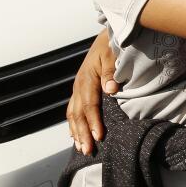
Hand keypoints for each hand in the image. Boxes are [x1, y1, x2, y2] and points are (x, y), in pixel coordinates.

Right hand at [67, 30, 119, 154]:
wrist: (105, 36)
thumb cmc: (111, 45)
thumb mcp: (113, 55)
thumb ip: (112, 72)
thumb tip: (111, 90)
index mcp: (87, 79)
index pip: (89, 105)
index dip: (93, 122)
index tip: (99, 137)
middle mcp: (79, 86)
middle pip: (78, 114)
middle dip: (82, 134)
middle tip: (88, 150)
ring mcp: (77, 88)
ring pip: (73, 114)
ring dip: (76, 132)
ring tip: (81, 148)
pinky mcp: (79, 90)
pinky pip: (73, 110)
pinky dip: (74, 124)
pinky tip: (76, 135)